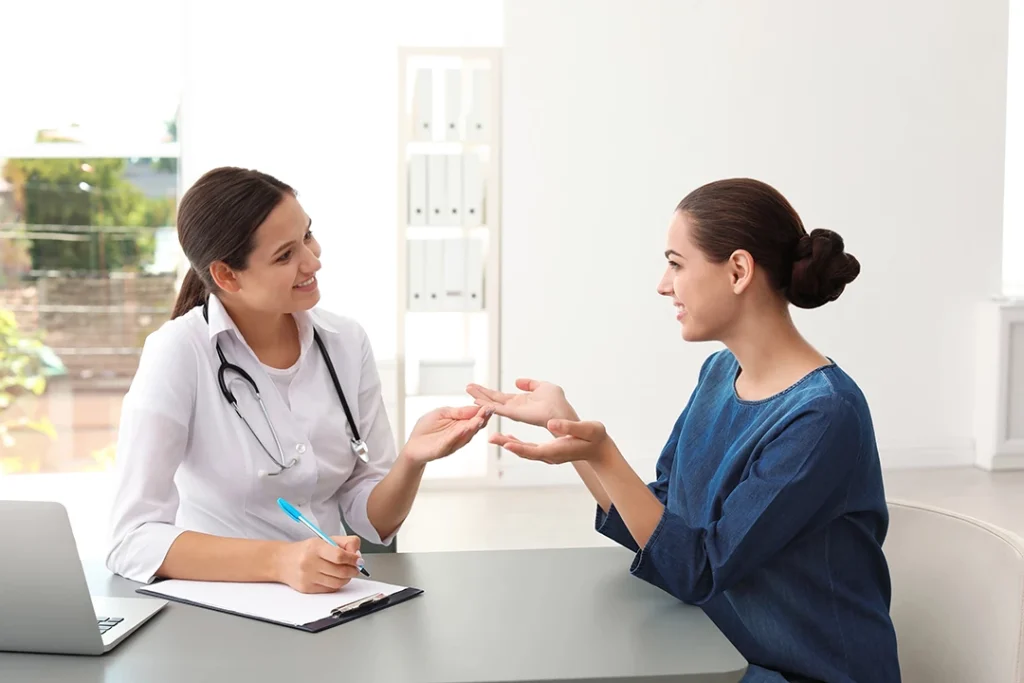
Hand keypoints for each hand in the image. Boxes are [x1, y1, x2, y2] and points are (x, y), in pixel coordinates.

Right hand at [273, 535, 363, 593]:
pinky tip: (336, 578)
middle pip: (340, 571)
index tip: (358, 560)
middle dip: (353, 570)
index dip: (353, 559)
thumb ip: (345, 543)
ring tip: (347, 573)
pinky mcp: (307, 589)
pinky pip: (329, 589)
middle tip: (356, 568)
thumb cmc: (306, 550)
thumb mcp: (324, 539)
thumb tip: (357, 555)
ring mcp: (308, 577)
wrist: (282, 561)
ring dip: (347, 579)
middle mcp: (310, 562)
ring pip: (337, 583)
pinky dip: (337, 584)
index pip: (339, 556)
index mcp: (316, 547)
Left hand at [401, 405, 492, 465]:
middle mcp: (460, 434)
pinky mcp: (442, 449)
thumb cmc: (427, 428)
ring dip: (473, 426)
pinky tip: (464, 428)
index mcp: (461, 424)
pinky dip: (458, 435)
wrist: (413, 445)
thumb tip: (476, 407)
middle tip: (490, 410)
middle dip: (482, 418)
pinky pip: (451, 441)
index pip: (475, 417)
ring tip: (480, 418)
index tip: (491, 405)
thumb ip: (458, 412)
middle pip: (474, 426)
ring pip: (466, 434)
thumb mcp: (443, 413)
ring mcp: (453, 443)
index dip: (483, 412)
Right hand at [466, 378, 576, 428]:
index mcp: (520, 401)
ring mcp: (514, 411)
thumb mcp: (543, 386)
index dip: (488, 392)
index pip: (500, 396)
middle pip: (493, 400)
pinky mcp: (516, 414)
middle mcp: (515, 407)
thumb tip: (517, 381)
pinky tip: (479, 402)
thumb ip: (529, 384)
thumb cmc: (557, 402)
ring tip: (469, 392)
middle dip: (480, 393)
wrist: (562, 412)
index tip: (476, 386)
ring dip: (481, 399)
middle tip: (467, 387)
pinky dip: (489, 406)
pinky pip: (499, 410)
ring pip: (493, 404)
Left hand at [490, 418, 611, 464]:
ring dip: (510, 444)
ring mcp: (548, 456)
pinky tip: (509, 439)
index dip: (519, 447)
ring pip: (525, 451)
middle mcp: (550, 456)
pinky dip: (518, 444)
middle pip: (525, 452)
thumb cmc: (594, 437)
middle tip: (491, 438)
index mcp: (557, 451)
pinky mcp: (548, 453)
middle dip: (507, 445)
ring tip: (495, 437)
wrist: (599, 449)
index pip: (534, 451)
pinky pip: (529, 450)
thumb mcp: (586, 429)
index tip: (505, 442)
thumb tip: (552, 424)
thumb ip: (569, 426)